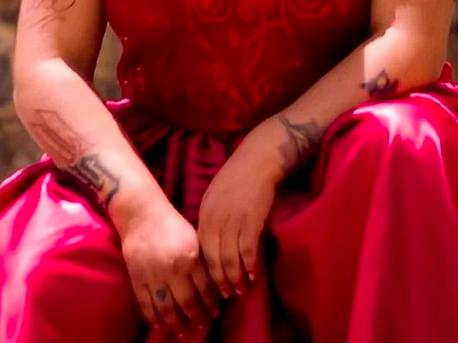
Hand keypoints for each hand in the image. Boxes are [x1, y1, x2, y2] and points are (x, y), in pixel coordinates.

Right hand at [119, 202, 220, 332]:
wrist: (142, 215)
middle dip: (197, 318)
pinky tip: (161, 325)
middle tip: (203, 326)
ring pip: (167, 309)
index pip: (204, 288)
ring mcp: (154, 276)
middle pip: (188, 302)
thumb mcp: (193, 237)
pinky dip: (154, 319)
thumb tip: (215, 286)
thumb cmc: (171, 224)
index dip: (211, 304)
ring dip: (176, 323)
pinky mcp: (138, 279)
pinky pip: (147, 306)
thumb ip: (202, 260)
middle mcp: (174, 268)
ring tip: (183, 331)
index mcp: (191, 255)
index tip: (216, 313)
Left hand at [197, 129, 281, 297]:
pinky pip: (247, 250)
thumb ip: (210, 220)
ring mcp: (233, 221)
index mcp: (204, 215)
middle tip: (225, 296)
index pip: (201, 251)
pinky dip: (249, 265)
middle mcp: (215, 220)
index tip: (210, 285)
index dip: (206, 271)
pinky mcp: (251, 221)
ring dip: (235, 278)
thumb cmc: (235, 178)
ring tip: (239, 290)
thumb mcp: (213, 197)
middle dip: (219, 281)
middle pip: (213, 259)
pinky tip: (252, 275)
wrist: (256, 162)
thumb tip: (209, 244)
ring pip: (230, 258)